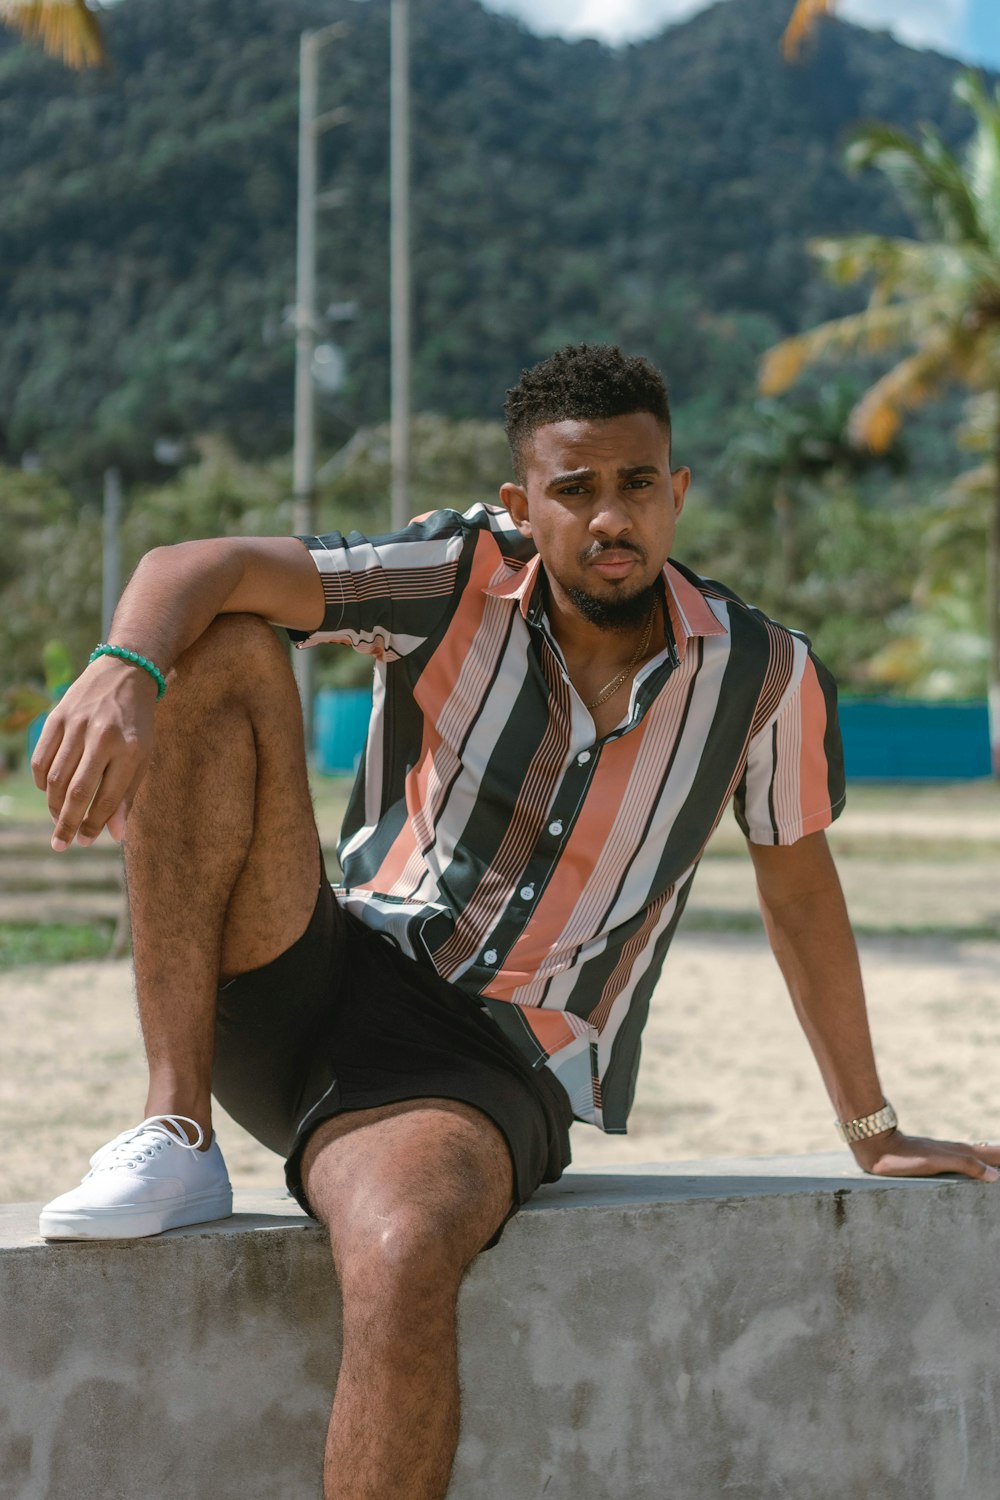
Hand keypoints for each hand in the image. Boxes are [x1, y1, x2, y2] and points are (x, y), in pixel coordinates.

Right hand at [31, 655, 157, 850]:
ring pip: (56, 778)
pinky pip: (41, 758)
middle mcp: (103, 737)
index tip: (86, 841)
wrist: (125, 674)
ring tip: (57, 820)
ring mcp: (77, 726)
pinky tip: (49, 792)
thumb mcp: (143, 757)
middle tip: (62, 844)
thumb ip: (127, 796)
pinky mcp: (58, 716)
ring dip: (53, 805)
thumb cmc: (136, 725)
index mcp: (130, 750)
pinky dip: (41, 781)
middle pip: (78, 791)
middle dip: (67, 823)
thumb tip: (114, 835)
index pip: (107, 798)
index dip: (94, 824)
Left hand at [850, 1129, 999, 1182]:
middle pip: (981, 1153)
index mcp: (957, 1152)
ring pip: (970, 1155)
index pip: (988, 1154)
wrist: (878, 1147)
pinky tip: (964, 1165)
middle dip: (997, 1155)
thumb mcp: (938, 1162)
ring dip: (985, 1158)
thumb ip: (966, 1165)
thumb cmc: (906, 1157)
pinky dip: (969, 1161)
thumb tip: (995, 1175)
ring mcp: (941, 1154)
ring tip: (995, 1161)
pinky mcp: (929, 1159)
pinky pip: (957, 1160)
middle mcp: (952, 1151)